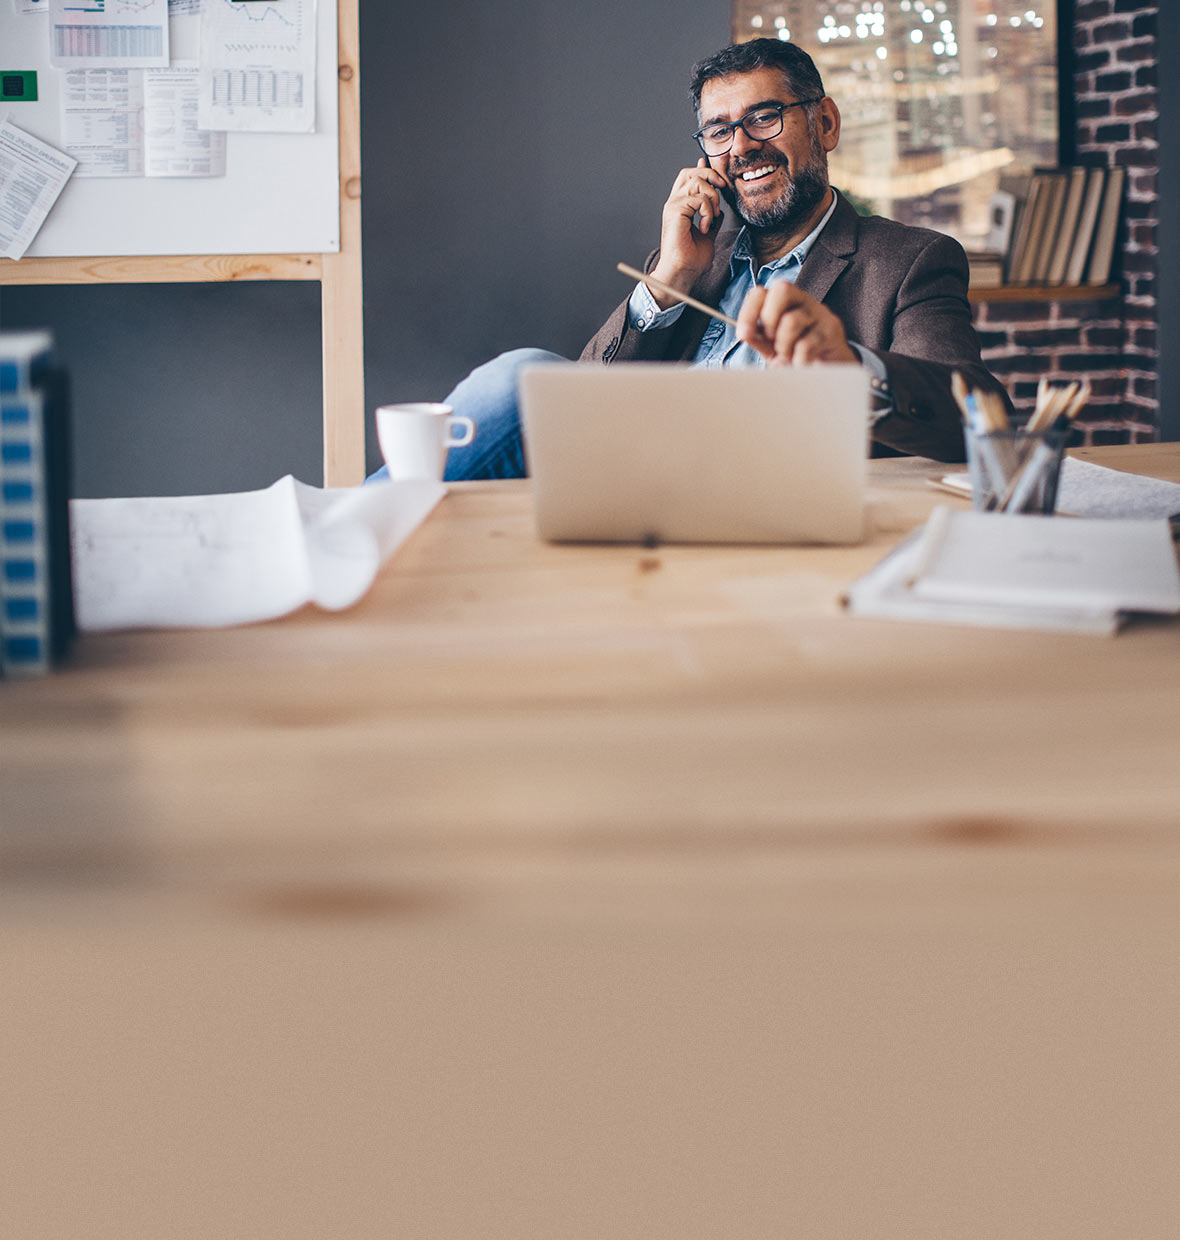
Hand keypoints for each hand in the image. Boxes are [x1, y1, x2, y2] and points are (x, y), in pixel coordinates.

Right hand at [646, 159, 730, 304]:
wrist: (682, 272)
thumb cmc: (691, 260)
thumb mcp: (708, 235)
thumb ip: (712, 220)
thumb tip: (719, 211)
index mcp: (680, 207)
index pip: (688, 178)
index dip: (703, 170)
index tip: (719, 179)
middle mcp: (674, 203)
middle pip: (691, 173)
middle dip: (710, 176)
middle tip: (722, 189)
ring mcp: (673, 206)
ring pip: (698, 182)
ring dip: (712, 198)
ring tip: (711, 218)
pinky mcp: (675, 211)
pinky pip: (699, 199)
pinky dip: (708, 213)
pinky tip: (705, 228)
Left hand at [736, 283, 857, 365]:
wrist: (828, 369)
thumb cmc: (796, 354)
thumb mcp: (771, 347)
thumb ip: (758, 339)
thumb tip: (745, 333)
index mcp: (784, 301)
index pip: (761, 292)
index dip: (749, 311)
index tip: (743, 334)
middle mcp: (803, 300)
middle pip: (782, 290)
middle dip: (769, 319)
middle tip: (770, 340)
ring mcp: (819, 313)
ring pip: (792, 320)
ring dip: (784, 345)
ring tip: (789, 355)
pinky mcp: (832, 330)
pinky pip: (806, 345)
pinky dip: (798, 361)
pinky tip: (802, 364)